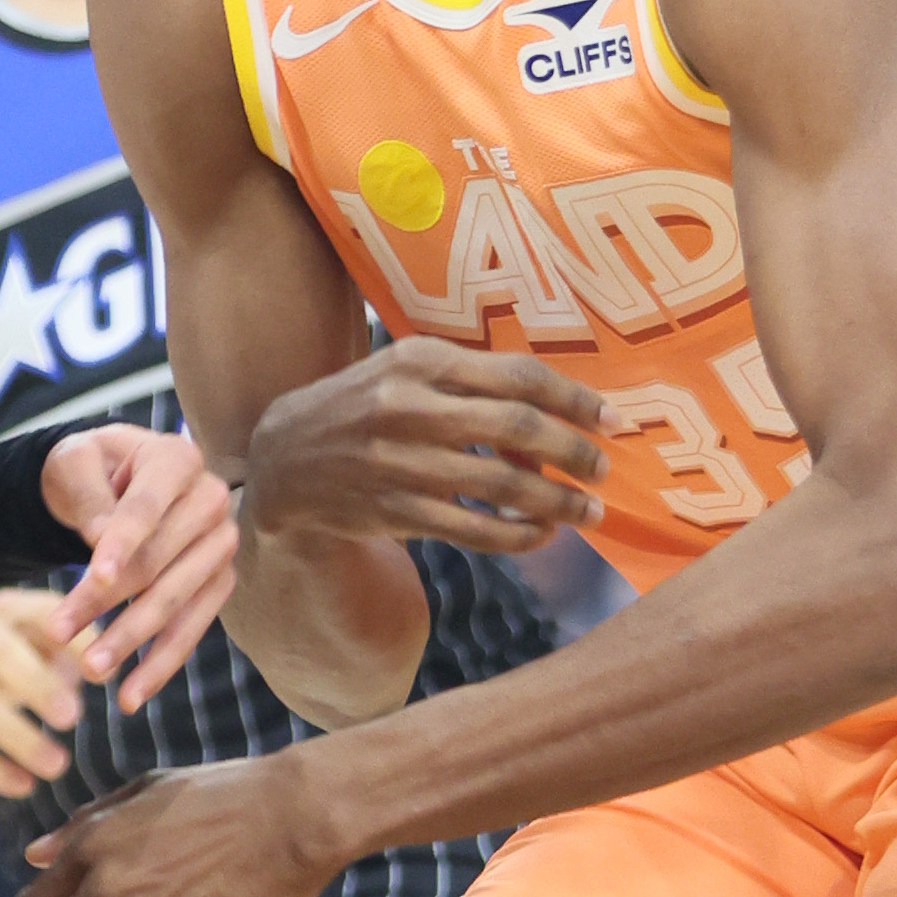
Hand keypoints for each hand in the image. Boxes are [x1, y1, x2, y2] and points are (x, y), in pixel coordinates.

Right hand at [0, 588, 81, 799]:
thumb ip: (69, 645)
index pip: (38, 614)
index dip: (71, 641)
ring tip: (58, 765)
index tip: (101, 673)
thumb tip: (108, 673)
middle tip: (73, 716)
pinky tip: (24, 787)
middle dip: (35, 684)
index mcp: (1, 611)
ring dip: (18, 738)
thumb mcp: (27, 630)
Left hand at [40, 422, 238, 707]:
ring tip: (91, 671)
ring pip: (174, 602)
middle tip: (58, 635)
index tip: (94, 578)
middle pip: (157, 562)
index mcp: (176, 458)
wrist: (115, 480)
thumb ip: (87, 495)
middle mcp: (210, 499)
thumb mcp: (73, 463)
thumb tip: (103, 541)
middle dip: (106, 604)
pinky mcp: (218, 583)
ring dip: (132, 641)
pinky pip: (191, 629)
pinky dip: (160, 664)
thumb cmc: (90, 468)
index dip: (122, 544)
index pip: (147, 507)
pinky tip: (131, 696)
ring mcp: (220, 545)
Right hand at [245, 341, 609, 551]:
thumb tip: (550, 416)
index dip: (575, 401)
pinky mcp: (396, 512)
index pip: (518, 376)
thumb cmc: (361, 406)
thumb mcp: (404, 370)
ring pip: (503, 487)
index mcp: (422, 360)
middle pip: (519, 429)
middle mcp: (412, 407)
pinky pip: (475, 531)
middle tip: (604, 470)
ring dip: (559, 504)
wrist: (283, 460)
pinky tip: (541, 535)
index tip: (613, 421)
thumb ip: (469, 383)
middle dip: (575, 453)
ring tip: (589, 512)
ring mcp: (402, 463)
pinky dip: (518, 537)